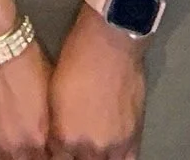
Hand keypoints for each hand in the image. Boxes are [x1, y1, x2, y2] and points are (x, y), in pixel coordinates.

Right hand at [0, 38, 52, 159]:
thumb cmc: (24, 56)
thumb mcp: (52, 88)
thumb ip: (53, 122)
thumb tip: (56, 137)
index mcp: (41, 137)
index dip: (44, 154)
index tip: (41, 149)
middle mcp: (17, 148)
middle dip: (24, 157)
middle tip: (19, 145)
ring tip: (2, 151)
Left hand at [48, 6, 145, 159]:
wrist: (110, 42)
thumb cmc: (76, 60)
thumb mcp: (54, 96)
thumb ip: (57, 129)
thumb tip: (58, 144)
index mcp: (65, 137)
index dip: (56, 155)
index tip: (57, 151)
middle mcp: (90, 148)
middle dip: (76, 158)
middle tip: (75, 148)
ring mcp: (114, 144)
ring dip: (97, 159)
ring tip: (94, 151)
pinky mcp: (134, 136)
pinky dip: (118, 159)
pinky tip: (112, 155)